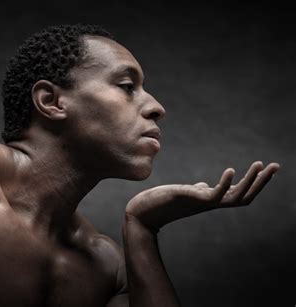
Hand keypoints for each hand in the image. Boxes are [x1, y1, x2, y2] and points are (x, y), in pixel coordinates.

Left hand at [125, 161, 279, 231]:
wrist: (142, 213)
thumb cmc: (162, 202)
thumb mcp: (185, 194)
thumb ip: (198, 191)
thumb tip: (205, 186)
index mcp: (210, 200)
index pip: (239, 194)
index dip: (255, 183)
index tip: (267, 168)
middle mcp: (210, 203)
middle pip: (244, 197)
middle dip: (261, 182)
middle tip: (276, 166)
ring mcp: (202, 202)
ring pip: (235, 198)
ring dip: (250, 182)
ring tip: (260, 165)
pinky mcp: (191, 199)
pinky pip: (214, 195)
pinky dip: (225, 183)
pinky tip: (232, 170)